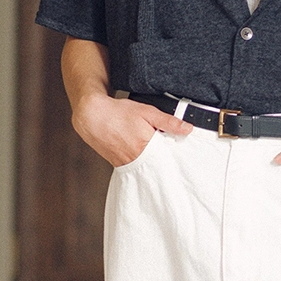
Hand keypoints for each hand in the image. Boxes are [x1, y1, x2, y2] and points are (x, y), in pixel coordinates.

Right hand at [72, 93, 190, 166]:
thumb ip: (168, 122)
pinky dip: (142, 165)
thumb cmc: (119, 113)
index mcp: (146, 146)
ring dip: (154, 164)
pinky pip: (136, 169)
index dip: (176, 158)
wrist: (92, 117)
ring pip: (147, 169)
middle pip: (159, 166)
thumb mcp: (147, 112)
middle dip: (166, 163)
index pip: (169, 159)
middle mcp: (137, 159)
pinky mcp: (119, 165)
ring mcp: (127, 164)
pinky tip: (143, 155)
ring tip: (156, 154)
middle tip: (172, 158)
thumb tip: (188, 129)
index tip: (183, 158)